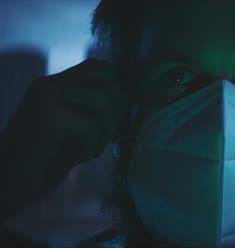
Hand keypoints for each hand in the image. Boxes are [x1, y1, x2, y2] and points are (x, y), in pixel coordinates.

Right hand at [0, 58, 128, 215]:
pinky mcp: (50, 115)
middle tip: (111, 133)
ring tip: (94, 148)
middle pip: (106, 78)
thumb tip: (128, 101)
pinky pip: (92, 123)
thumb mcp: (71, 131)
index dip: (119, 88)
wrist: (5, 183)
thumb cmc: (41, 163)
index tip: (119, 115)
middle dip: (119, 107)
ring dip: (108, 128)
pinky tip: (80, 157)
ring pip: (103, 98)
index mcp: (53, 85)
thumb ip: (91, 112)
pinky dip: (94, 144)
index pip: (99, 67)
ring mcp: (48, 96)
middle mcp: (50, 85)